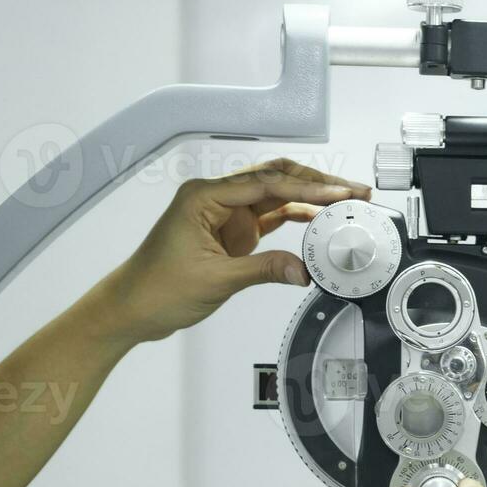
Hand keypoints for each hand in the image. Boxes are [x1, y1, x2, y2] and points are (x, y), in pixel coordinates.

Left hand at [93, 159, 372, 344]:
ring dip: (311, 197)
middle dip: (316, 182)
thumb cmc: (156, 288)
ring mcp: (227, 213)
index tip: (339, 194)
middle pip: (276, 178)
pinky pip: (273, 216)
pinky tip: (322, 221)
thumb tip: (304, 270)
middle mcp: (217, 198)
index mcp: (205, 197)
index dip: (308, 187)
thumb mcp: (215, 280)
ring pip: (278, 195)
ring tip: (346, 202)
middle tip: (353, 191)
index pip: (267, 183)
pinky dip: (298, 218)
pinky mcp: (235, 231)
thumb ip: (263, 270)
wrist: (133, 308)